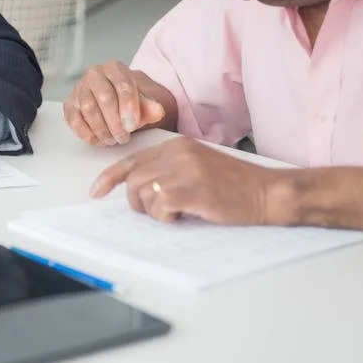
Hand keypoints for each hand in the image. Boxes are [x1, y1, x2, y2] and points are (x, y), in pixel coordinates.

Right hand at [63, 61, 173, 145]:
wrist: (115, 103)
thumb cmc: (130, 102)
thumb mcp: (144, 102)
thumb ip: (150, 107)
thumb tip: (157, 111)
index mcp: (115, 68)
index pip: (122, 85)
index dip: (128, 107)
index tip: (133, 126)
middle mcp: (95, 74)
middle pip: (104, 97)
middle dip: (115, 122)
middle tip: (123, 137)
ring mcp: (79, 88)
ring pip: (88, 109)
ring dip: (102, 129)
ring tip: (113, 140)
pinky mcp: (70, 104)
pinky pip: (74, 119)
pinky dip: (86, 133)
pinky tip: (98, 140)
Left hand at [90, 137, 285, 224]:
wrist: (266, 192)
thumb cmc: (233, 185)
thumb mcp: (197, 167)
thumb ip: (168, 170)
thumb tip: (137, 189)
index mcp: (176, 146)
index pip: (132, 160)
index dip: (110, 177)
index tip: (96, 191)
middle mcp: (178, 153)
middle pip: (133, 181)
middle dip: (138, 202)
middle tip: (159, 212)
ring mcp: (185, 170)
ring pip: (143, 194)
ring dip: (154, 211)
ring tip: (177, 211)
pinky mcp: (192, 189)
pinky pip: (159, 206)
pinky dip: (165, 217)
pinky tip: (183, 215)